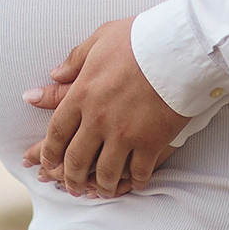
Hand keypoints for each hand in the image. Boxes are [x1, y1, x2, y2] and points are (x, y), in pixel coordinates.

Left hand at [18, 18, 186, 197]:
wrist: (180, 47)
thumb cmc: (140, 38)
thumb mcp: (100, 39)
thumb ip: (75, 59)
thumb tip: (54, 74)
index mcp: (82, 93)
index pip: (56, 132)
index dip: (49, 153)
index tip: (48, 163)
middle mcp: (98, 119)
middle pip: (75, 159)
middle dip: (70, 178)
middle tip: (71, 187)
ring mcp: (124, 134)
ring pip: (104, 173)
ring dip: (100, 186)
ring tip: (100, 191)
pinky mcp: (151, 142)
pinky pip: (137, 172)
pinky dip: (133, 182)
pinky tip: (132, 183)